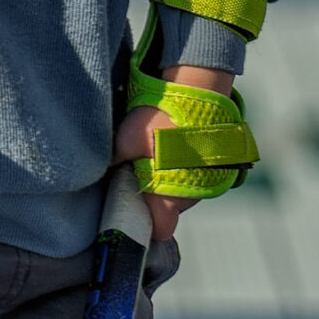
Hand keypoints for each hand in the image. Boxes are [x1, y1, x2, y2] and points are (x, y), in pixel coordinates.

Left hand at [113, 62, 234, 242]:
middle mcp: (191, 196)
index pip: (159, 229)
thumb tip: (103, 170)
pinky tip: (173, 146)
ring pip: (181, 191)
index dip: (143, 223)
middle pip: (168, 210)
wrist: (200, 89)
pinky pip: (194, 175)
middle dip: (151, 196)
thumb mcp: (127, 140)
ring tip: (155, 153)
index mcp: (170, 198)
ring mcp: (207, 182)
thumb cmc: (161, 118)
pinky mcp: (216, 166)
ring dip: (168, 180)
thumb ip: (115, 160)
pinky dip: (183, 167)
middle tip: (135, 171)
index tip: (129, 208)